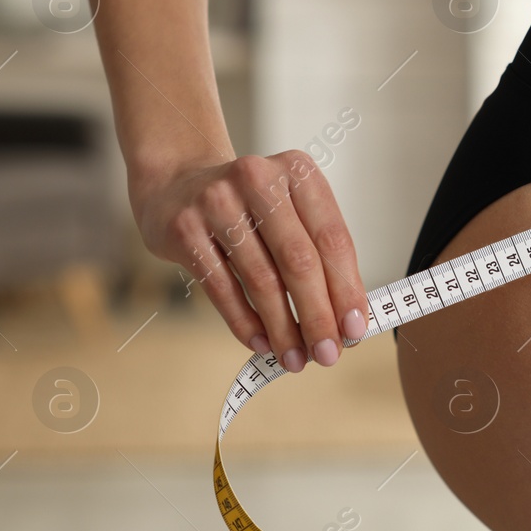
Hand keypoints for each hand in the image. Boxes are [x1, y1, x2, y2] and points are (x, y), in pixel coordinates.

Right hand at [133, 151, 368, 372]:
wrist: (175, 184)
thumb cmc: (248, 206)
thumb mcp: (289, 208)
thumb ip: (318, 252)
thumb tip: (345, 318)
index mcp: (297, 171)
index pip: (332, 238)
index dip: (347, 288)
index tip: (355, 329)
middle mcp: (258, 179)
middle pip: (299, 261)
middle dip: (318, 315)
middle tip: (329, 353)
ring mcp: (217, 202)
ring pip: (261, 279)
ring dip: (283, 328)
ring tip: (295, 358)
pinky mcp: (184, 230)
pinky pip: (222, 288)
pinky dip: (246, 323)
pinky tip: (262, 343)